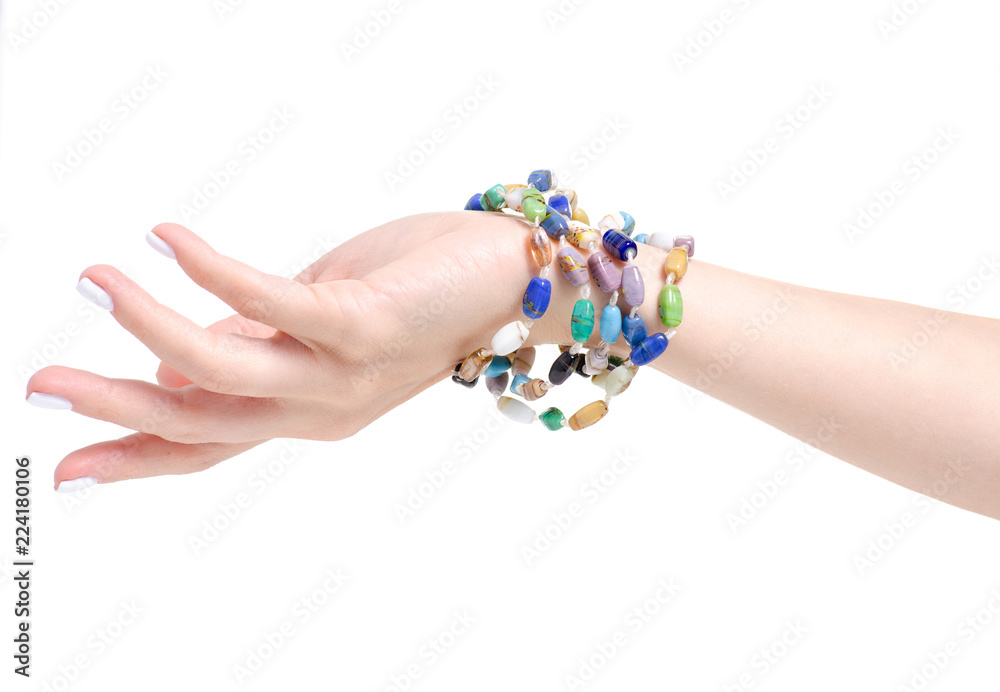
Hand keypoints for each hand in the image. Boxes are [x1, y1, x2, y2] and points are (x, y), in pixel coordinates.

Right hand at [27, 211, 550, 489]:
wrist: (515, 283)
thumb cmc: (415, 296)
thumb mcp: (320, 326)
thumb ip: (254, 346)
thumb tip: (173, 364)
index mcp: (305, 410)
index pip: (207, 444)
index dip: (135, 457)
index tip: (66, 468)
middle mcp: (319, 408)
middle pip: (199, 423)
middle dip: (115, 407)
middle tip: (41, 384)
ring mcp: (340, 373)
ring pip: (222, 373)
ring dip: (149, 327)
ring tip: (94, 280)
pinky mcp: (363, 324)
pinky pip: (272, 302)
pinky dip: (211, 272)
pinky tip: (166, 239)